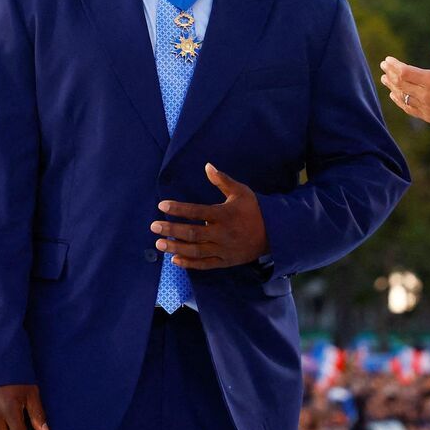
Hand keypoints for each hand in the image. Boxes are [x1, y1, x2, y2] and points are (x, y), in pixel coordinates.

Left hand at [153, 163, 268, 268]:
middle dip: (171, 230)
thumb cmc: (255, 209)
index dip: (178, 209)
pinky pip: (205, 264)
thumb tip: (207, 165)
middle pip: (192, 233)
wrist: (275, 233)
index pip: (197, 211)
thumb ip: (222, 180)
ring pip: (196, 250)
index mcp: (224, 214)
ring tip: (159, 244)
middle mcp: (222, 233)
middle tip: (154, 227)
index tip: (162, 206)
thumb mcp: (241, 192)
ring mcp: (223, 249)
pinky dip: (189, 263)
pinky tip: (175, 260)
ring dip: (176, 247)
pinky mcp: (225, 260)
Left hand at [379, 38, 429, 146]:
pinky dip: (399, 101)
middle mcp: (426, 95)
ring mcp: (426, 107)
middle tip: (383, 66)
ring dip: (392, 86)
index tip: (388, 60)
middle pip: (400, 83)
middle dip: (390, 74)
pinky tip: (395, 95)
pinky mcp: (428, 117)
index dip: (394, 66)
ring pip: (402, 96)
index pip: (405, 72)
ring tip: (385, 79)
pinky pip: (408, 108)